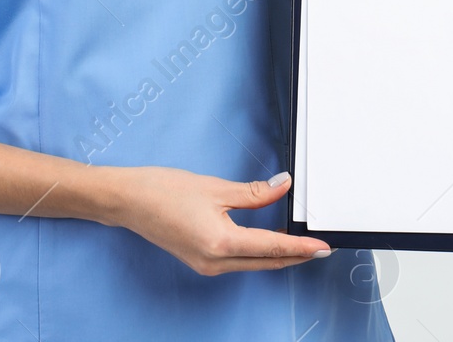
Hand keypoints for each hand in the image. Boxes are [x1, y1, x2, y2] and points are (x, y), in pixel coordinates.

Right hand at [115, 166, 330, 274]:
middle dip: (295, 257)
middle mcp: (215, 262)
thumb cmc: (164, 191)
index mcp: (221, 243)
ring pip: (253, 264)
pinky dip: (258, 254)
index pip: (272, 248)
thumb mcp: (215, 188)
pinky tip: (267, 243)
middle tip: (320, 249)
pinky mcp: (200, 261)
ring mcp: (207, 265)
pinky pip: (239, 262)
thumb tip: (282, 187)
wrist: (129, 201)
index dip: (301, 248)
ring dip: (277, 256)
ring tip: (300, 245)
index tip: (323, 247)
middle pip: (266, 262)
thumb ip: (253, 193)